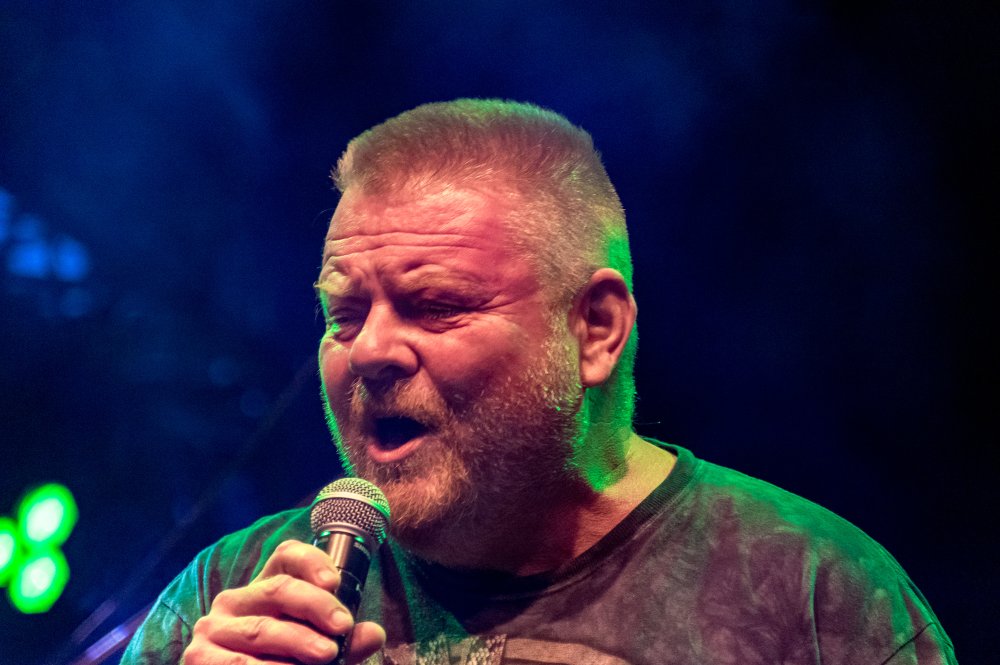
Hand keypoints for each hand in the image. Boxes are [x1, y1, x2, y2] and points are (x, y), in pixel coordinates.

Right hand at [183, 540, 385, 663]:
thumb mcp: (314, 651)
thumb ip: (344, 643)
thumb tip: (374, 633)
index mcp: (265, 589)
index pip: (286, 555)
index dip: (312, 561)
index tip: (336, 581)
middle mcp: (234, 601)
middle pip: (279, 589)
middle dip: (315, 606)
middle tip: (343, 627)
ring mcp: (213, 630)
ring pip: (261, 630)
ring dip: (297, 643)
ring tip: (326, 656)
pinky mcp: (197, 659)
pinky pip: (237, 664)